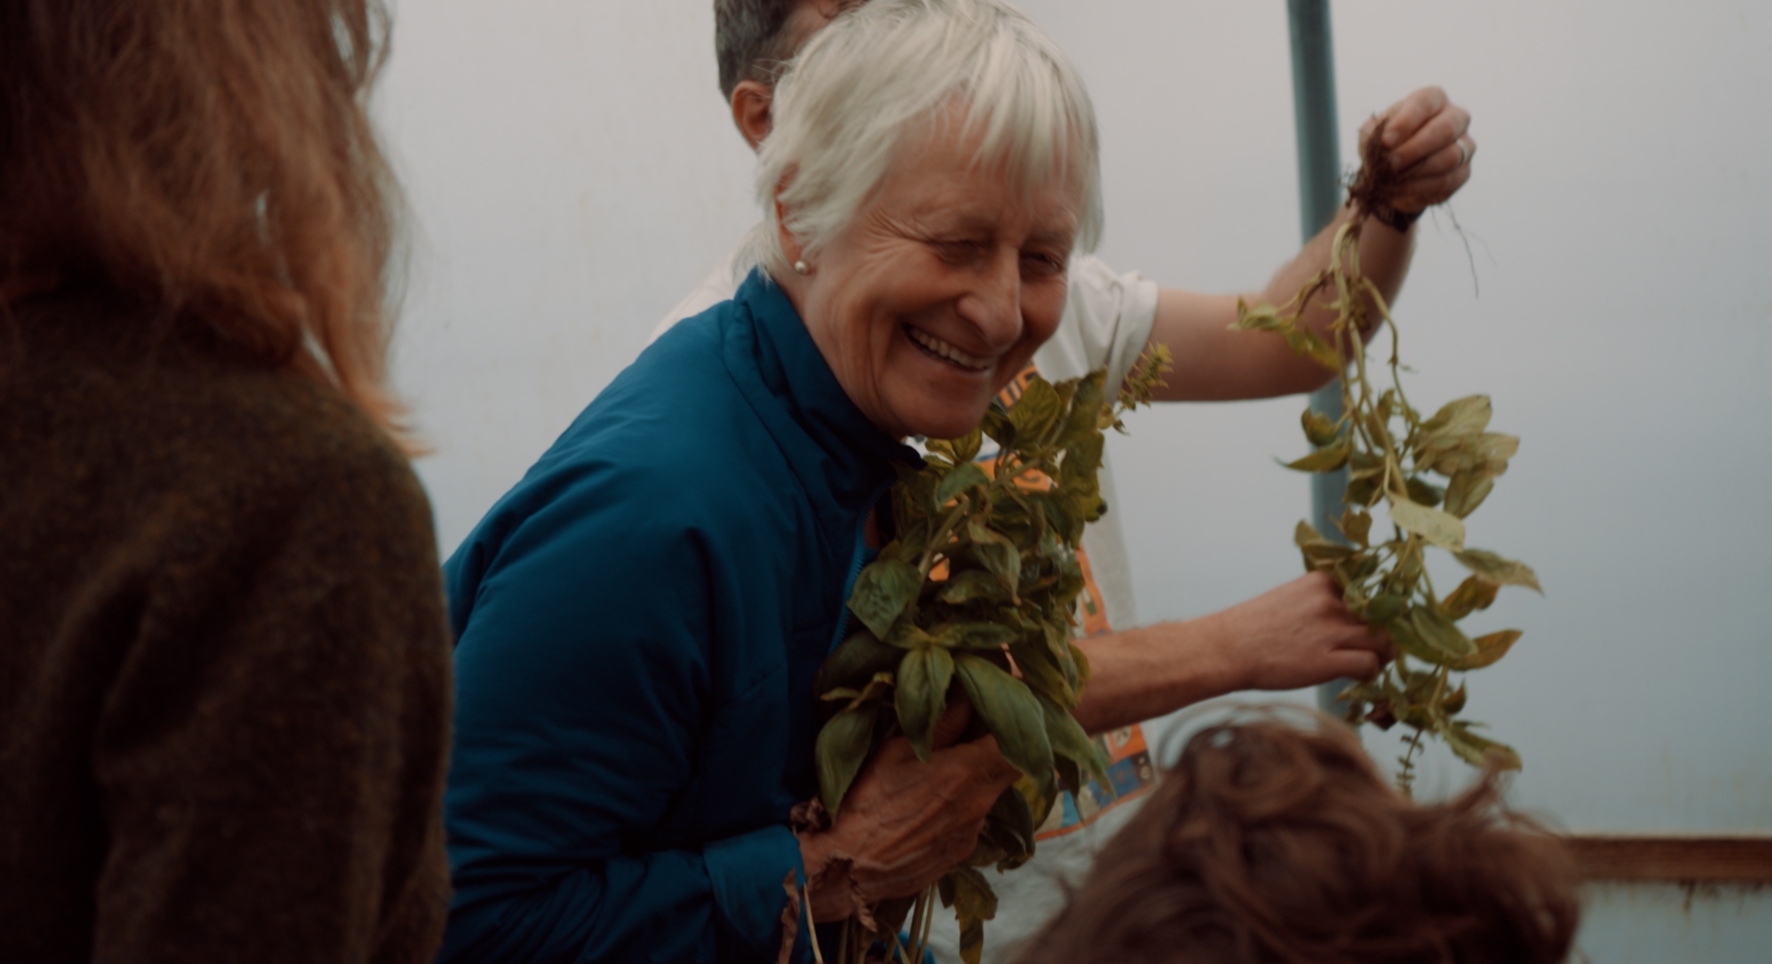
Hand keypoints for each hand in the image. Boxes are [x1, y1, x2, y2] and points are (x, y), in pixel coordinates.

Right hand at [796, 700, 1018, 922]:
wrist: (851, 869)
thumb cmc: (869, 801)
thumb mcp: (898, 751)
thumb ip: (941, 723)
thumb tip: (966, 692)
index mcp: (967, 772)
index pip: (1020, 745)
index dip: (1021, 725)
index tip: (1008, 711)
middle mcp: (979, 804)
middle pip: (1012, 770)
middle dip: (1002, 749)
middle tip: (979, 733)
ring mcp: (973, 833)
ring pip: (991, 795)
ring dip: (978, 778)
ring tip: (943, 772)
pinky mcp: (961, 853)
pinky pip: (973, 820)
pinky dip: (962, 806)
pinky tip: (930, 806)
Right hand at [1217, 571, 1394, 692]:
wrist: (1225, 649)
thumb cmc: (1253, 628)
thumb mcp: (1289, 598)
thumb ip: (1320, 601)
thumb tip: (1351, 618)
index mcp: (1321, 582)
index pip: (1371, 592)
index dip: (1378, 610)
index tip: (1374, 623)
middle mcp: (1330, 602)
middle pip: (1382, 617)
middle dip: (1384, 634)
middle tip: (1378, 648)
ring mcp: (1330, 631)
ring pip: (1383, 641)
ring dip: (1384, 654)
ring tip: (1374, 662)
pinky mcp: (1327, 660)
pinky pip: (1370, 664)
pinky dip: (1371, 673)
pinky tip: (1360, 677)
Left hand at [1358, 86, 1474, 213]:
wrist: (1393, 174)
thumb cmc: (1385, 145)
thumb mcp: (1372, 134)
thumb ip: (1375, 134)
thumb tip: (1386, 144)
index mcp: (1433, 99)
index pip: (1425, 102)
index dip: (1406, 121)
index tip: (1386, 141)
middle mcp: (1455, 117)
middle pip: (1446, 128)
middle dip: (1415, 148)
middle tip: (1391, 163)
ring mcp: (1465, 144)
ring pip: (1451, 156)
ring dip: (1419, 170)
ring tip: (1394, 178)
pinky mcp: (1464, 172)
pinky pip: (1448, 180)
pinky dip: (1422, 187)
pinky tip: (1402, 189)